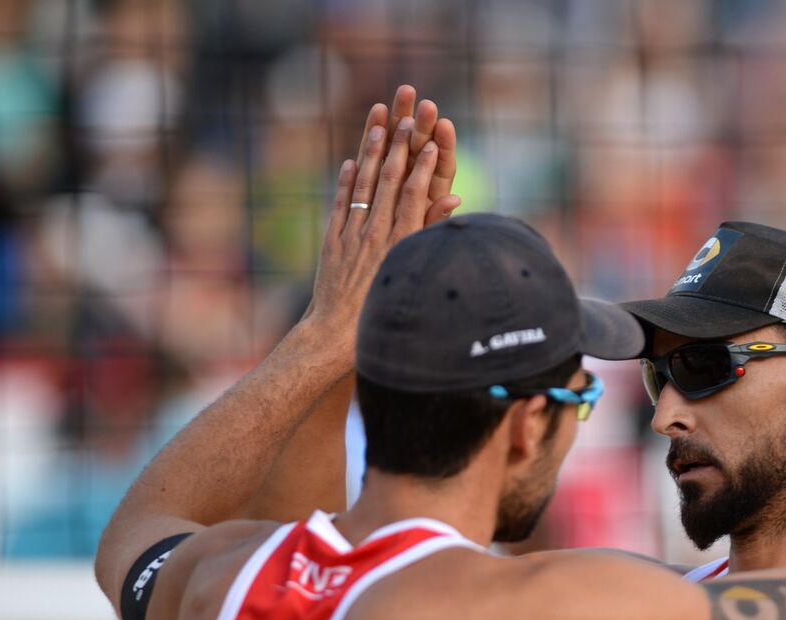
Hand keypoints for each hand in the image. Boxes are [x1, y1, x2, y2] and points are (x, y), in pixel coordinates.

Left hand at [304, 86, 460, 354]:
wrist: (336, 336)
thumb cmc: (384, 314)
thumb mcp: (413, 273)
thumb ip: (430, 233)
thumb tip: (454, 200)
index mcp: (398, 243)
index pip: (413, 194)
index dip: (423, 165)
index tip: (433, 140)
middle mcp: (373, 234)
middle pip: (388, 181)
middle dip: (399, 146)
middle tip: (407, 117)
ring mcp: (350, 236)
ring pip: (362, 185)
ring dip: (370, 152)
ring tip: (378, 123)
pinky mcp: (331, 243)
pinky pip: (339, 204)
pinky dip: (344, 181)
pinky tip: (349, 162)